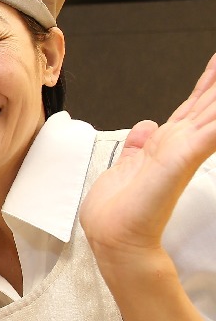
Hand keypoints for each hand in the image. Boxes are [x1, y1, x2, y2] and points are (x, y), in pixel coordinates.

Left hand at [80, 52, 215, 260]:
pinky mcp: (180, 160)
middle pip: (207, 104)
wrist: (115, 237)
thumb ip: (137, 145)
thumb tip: (146, 126)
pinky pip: (207, 135)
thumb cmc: (118, 209)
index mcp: (166, 143)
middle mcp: (179, 144)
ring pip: (212, 113)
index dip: (207, 84)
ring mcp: (183, 152)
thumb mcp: (124, 165)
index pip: (192, 106)